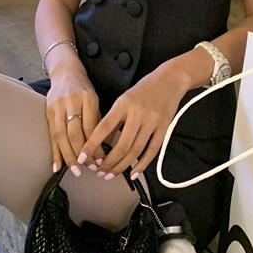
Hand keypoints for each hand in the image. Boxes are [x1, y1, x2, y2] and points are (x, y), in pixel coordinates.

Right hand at [45, 68, 101, 175]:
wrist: (65, 72)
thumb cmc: (83, 88)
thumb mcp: (95, 100)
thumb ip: (98, 121)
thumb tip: (104, 147)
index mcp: (86, 98)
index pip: (90, 127)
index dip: (94, 145)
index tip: (100, 159)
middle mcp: (70, 102)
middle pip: (74, 133)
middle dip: (81, 154)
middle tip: (89, 167)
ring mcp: (57, 107)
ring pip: (61, 136)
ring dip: (68, 156)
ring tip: (76, 170)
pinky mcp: (48, 112)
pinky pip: (51, 135)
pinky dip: (55, 152)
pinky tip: (57, 166)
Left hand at [77, 64, 188, 180]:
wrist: (171, 79)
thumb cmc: (145, 88)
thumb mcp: (124, 98)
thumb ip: (114, 119)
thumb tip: (101, 141)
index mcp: (124, 104)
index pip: (104, 127)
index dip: (92, 144)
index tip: (82, 157)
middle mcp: (137, 114)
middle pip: (121, 145)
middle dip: (108, 163)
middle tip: (99, 171)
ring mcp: (152, 122)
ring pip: (135, 151)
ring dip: (122, 166)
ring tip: (111, 174)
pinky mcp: (164, 128)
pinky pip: (152, 151)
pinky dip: (142, 164)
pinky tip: (133, 173)